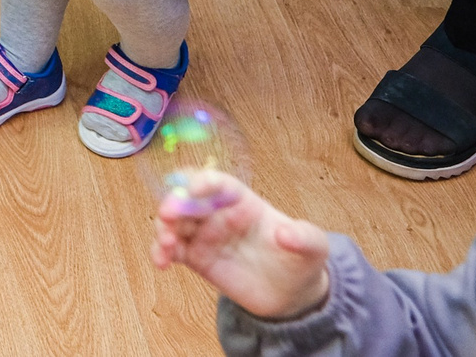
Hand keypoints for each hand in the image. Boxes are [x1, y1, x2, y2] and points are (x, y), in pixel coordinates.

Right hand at [150, 171, 332, 322]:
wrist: (292, 294)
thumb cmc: (301, 260)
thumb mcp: (314, 247)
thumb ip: (304, 237)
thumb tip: (285, 234)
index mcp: (243, 201)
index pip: (219, 183)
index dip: (204, 181)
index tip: (194, 188)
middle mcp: (218, 214)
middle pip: (188, 198)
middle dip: (174, 202)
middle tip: (168, 215)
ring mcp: (205, 235)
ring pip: (175, 223)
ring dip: (163, 228)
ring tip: (167, 245)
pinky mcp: (197, 258)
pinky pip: (173, 250)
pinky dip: (161, 252)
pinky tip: (161, 262)